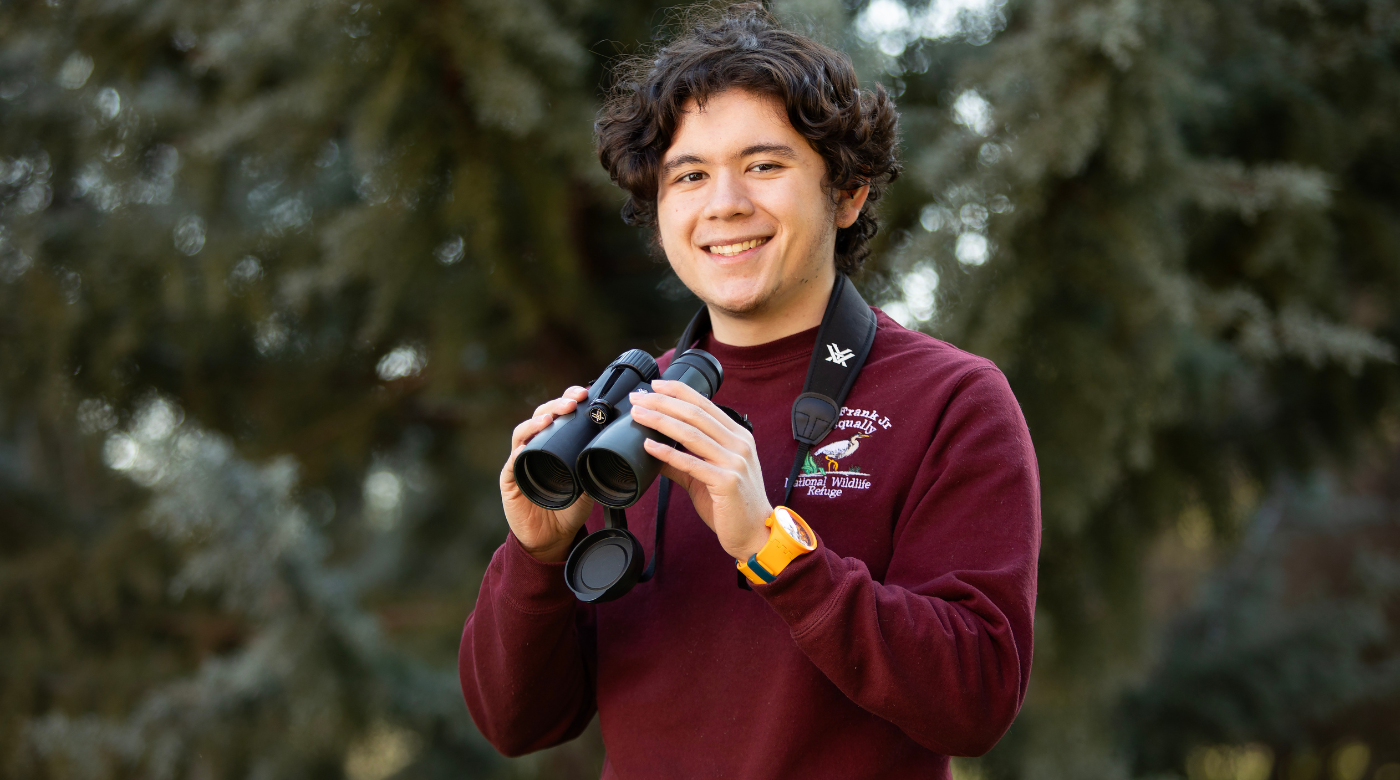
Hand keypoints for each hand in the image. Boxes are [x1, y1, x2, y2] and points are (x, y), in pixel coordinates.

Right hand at [500, 386, 594, 562]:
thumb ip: (595, 467)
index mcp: (555, 444)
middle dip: (555, 404)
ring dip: (536, 422)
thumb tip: (616, 450)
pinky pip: (512, 464)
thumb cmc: (568, 508)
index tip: (584, 392)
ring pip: (523, 433)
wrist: (552, 538)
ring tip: (550, 417)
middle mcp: (536, 447)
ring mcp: (520, 461)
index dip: (568, 400)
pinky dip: (519, 454)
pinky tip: (526, 448)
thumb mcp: (589, 485)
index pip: (559, 414)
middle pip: (541, 417)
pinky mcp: (510, 480)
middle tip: (572, 401)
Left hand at [629, 380, 771, 560]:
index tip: (654, 385)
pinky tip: (649, 446)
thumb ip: (683, 461)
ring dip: (660, 421)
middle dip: (662, 402)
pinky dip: (668, 452)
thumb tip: (653, 449)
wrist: (755, 533)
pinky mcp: (726, 482)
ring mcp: (734, 462)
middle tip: (638, 398)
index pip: (705, 404)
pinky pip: (691, 463)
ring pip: (691, 433)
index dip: (678, 391)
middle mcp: (739, 444)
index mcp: (738, 436)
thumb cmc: (732, 504)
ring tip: (638, 415)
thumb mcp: (708, 476)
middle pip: (695, 414)